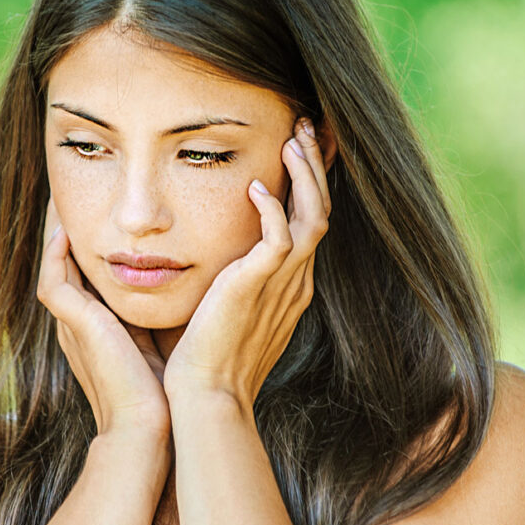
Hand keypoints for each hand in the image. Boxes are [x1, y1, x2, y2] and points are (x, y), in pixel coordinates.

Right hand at [37, 198, 170, 438]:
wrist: (148, 427)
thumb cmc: (162, 390)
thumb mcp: (159, 339)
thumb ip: (158, 314)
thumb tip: (187, 285)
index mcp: (95, 328)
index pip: (84, 276)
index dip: (88, 245)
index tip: (103, 216)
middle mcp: (77, 323)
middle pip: (62, 265)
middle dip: (66, 231)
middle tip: (75, 196)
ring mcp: (71, 325)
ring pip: (53, 267)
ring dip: (56, 233)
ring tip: (63, 200)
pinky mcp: (74, 325)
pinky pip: (54, 281)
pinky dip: (56, 253)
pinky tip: (68, 229)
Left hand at [163, 116, 331, 408]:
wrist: (205, 395)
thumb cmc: (204, 357)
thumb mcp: (224, 308)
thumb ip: (229, 279)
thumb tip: (212, 259)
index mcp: (289, 285)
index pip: (308, 223)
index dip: (307, 185)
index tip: (295, 152)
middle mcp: (294, 281)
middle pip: (319, 210)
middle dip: (313, 167)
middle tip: (301, 129)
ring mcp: (282, 284)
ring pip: (311, 216)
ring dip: (303, 176)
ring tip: (290, 141)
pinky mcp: (258, 287)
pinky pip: (280, 239)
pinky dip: (273, 210)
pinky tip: (257, 187)